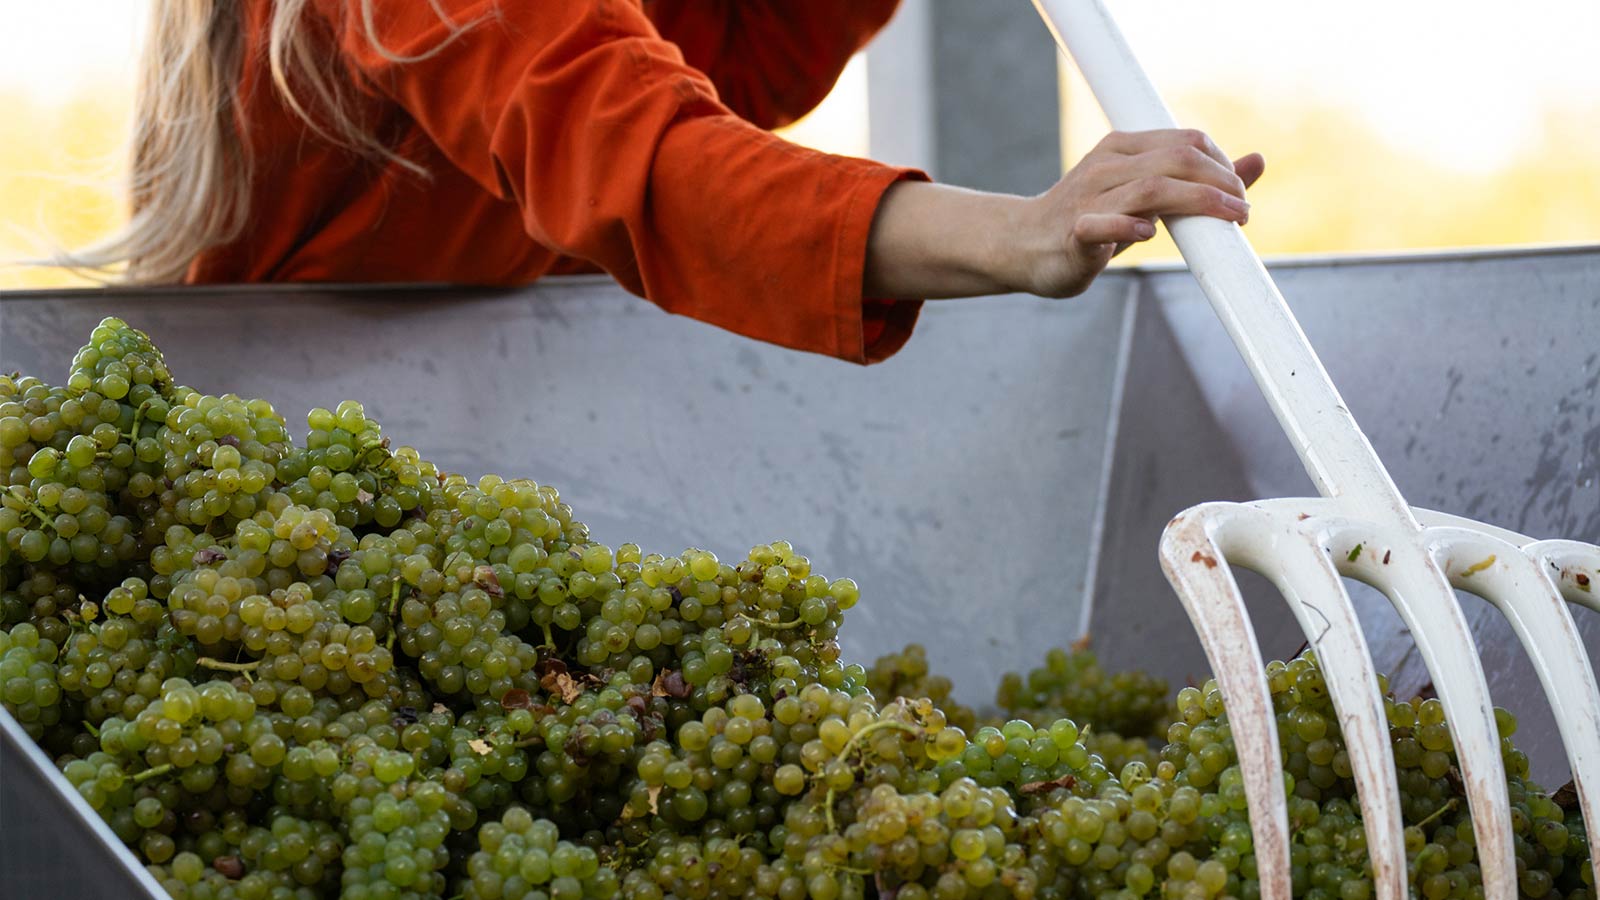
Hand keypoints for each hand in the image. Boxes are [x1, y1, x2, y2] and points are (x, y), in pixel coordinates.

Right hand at [862, 129, 1262, 301]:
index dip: (1223, 166)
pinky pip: (1100, 222)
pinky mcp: (1072, 232)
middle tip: (1242, 212)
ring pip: (1150, 188)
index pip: (1187, 142)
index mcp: (1123, 148)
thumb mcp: (1146, 194)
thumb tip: (1258, 161)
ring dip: (1196, 203)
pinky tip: (1148, 232)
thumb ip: (1199, 181)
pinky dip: (1127, 225)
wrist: (1024, 246)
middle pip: (1176, 160)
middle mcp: (1107, 165)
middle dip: (1220, 184)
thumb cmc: (1091, 220)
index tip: (1240, 195)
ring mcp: (1087, 197)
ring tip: (1225, 221)